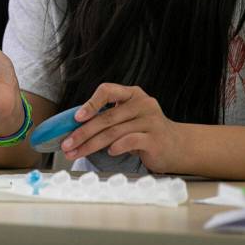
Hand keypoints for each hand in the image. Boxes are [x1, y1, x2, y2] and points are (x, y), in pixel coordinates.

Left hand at [58, 83, 185, 172]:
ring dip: (91, 145)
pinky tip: (110, 153)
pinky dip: (116, 148)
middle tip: (67, 144)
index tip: (76, 117)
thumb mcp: (127, 118)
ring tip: (77, 153)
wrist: (177, 146)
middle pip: (106, 117)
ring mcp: (150, 120)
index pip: (108, 90)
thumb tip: (74, 127)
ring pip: (114, 132)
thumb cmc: (144, 131)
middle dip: (82, 133)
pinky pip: (130, 141)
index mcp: (132, 94)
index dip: (90, 103)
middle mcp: (142, 103)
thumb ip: (107, 117)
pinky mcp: (155, 138)